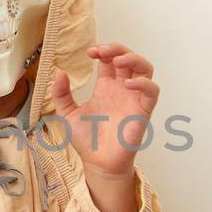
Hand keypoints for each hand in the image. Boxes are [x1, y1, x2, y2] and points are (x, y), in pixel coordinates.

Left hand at [51, 43, 159, 177]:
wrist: (98, 162)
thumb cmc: (87, 139)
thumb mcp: (67, 113)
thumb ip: (61, 94)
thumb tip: (59, 72)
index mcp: (106, 86)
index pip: (110, 59)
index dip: (103, 50)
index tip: (89, 52)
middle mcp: (121, 89)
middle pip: (128, 58)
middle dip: (117, 48)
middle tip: (101, 51)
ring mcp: (134, 98)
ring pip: (145, 69)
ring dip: (134, 59)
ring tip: (118, 60)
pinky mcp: (143, 111)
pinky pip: (152, 91)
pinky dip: (144, 83)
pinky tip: (128, 84)